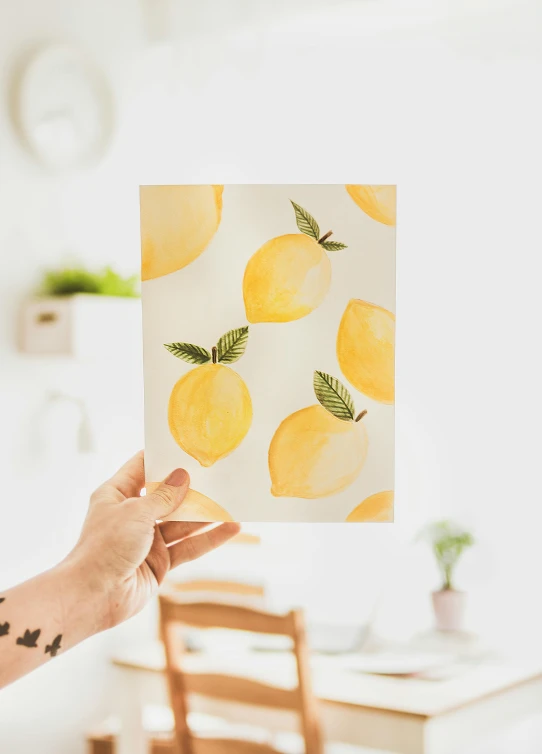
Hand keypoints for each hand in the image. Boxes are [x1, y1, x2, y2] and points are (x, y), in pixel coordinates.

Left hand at [65, 451, 239, 630]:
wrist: (93, 596)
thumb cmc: (104, 547)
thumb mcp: (135, 513)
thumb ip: (163, 497)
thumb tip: (183, 476)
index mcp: (117, 495)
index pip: (141, 467)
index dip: (163, 457)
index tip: (187, 446)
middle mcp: (132, 515)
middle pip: (167, 496)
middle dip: (191, 487)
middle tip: (217, 473)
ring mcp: (147, 539)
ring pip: (182, 522)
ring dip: (206, 514)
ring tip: (232, 500)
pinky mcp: (159, 561)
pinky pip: (188, 546)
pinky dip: (209, 538)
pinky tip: (230, 529)